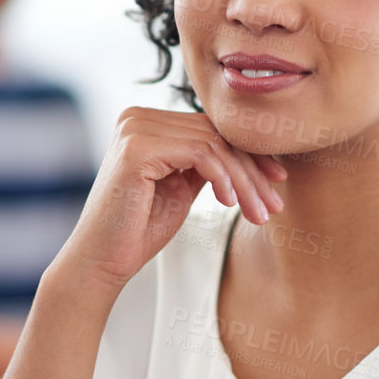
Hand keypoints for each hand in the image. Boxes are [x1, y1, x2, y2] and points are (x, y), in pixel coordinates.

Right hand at [55, 107, 287, 291]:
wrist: (101, 261)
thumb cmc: (138, 230)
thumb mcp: (181, 188)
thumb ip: (204, 164)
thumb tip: (248, 154)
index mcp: (146, 122)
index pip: (210, 129)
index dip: (250, 155)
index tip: (277, 182)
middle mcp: (137, 117)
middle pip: (215, 134)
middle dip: (253, 170)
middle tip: (275, 204)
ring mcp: (134, 128)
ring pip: (213, 145)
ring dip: (245, 181)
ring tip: (260, 214)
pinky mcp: (137, 147)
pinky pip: (199, 153)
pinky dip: (222, 179)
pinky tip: (229, 204)